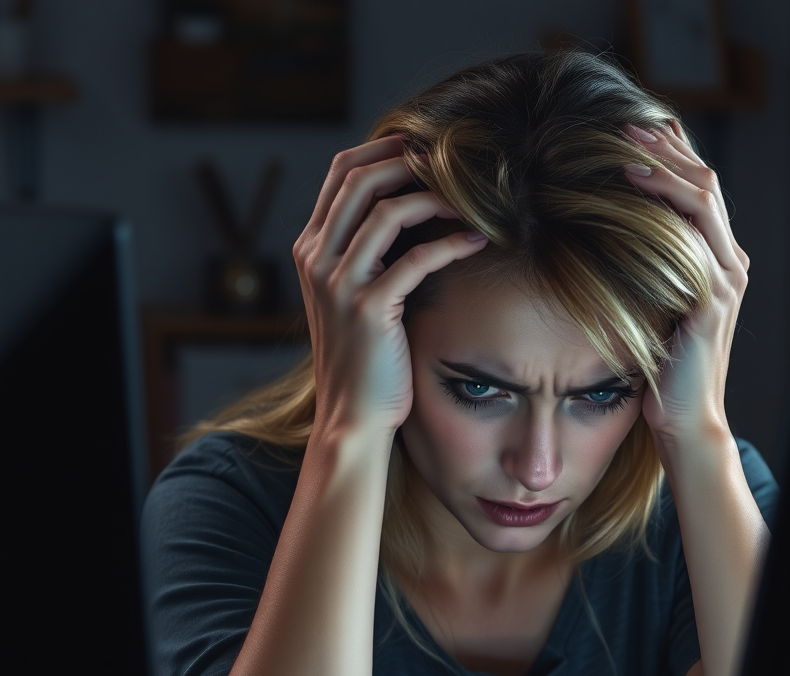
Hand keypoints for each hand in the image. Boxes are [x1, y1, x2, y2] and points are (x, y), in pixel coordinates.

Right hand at [293, 136, 488, 437]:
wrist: (352, 415)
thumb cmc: (366, 357)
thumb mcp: (354, 296)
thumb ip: (367, 253)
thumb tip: (411, 209)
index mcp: (311, 248)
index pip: (343, 173)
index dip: (386, 148)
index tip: (429, 145)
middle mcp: (316, 259)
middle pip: (360, 179)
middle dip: (411, 159)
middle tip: (456, 160)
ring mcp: (338, 284)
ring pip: (386, 212)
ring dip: (436, 197)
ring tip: (474, 198)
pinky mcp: (368, 310)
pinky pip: (414, 260)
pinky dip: (450, 244)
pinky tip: (478, 241)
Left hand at [623, 122, 749, 447]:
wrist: (683, 419)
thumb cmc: (662, 369)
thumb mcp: (655, 307)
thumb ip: (650, 271)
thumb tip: (609, 237)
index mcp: (718, 262)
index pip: (701, 192)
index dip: (673, 156)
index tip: (632, 132)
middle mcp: (729, 264)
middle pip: (706, 183)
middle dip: (667, 148)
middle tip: (625, 124)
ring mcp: (725, 280)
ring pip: (703, 201)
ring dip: (665, 167)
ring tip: (627, 146)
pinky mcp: (711, 301)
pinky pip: (692, 240)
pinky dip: (664, 209)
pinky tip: (633, 193)